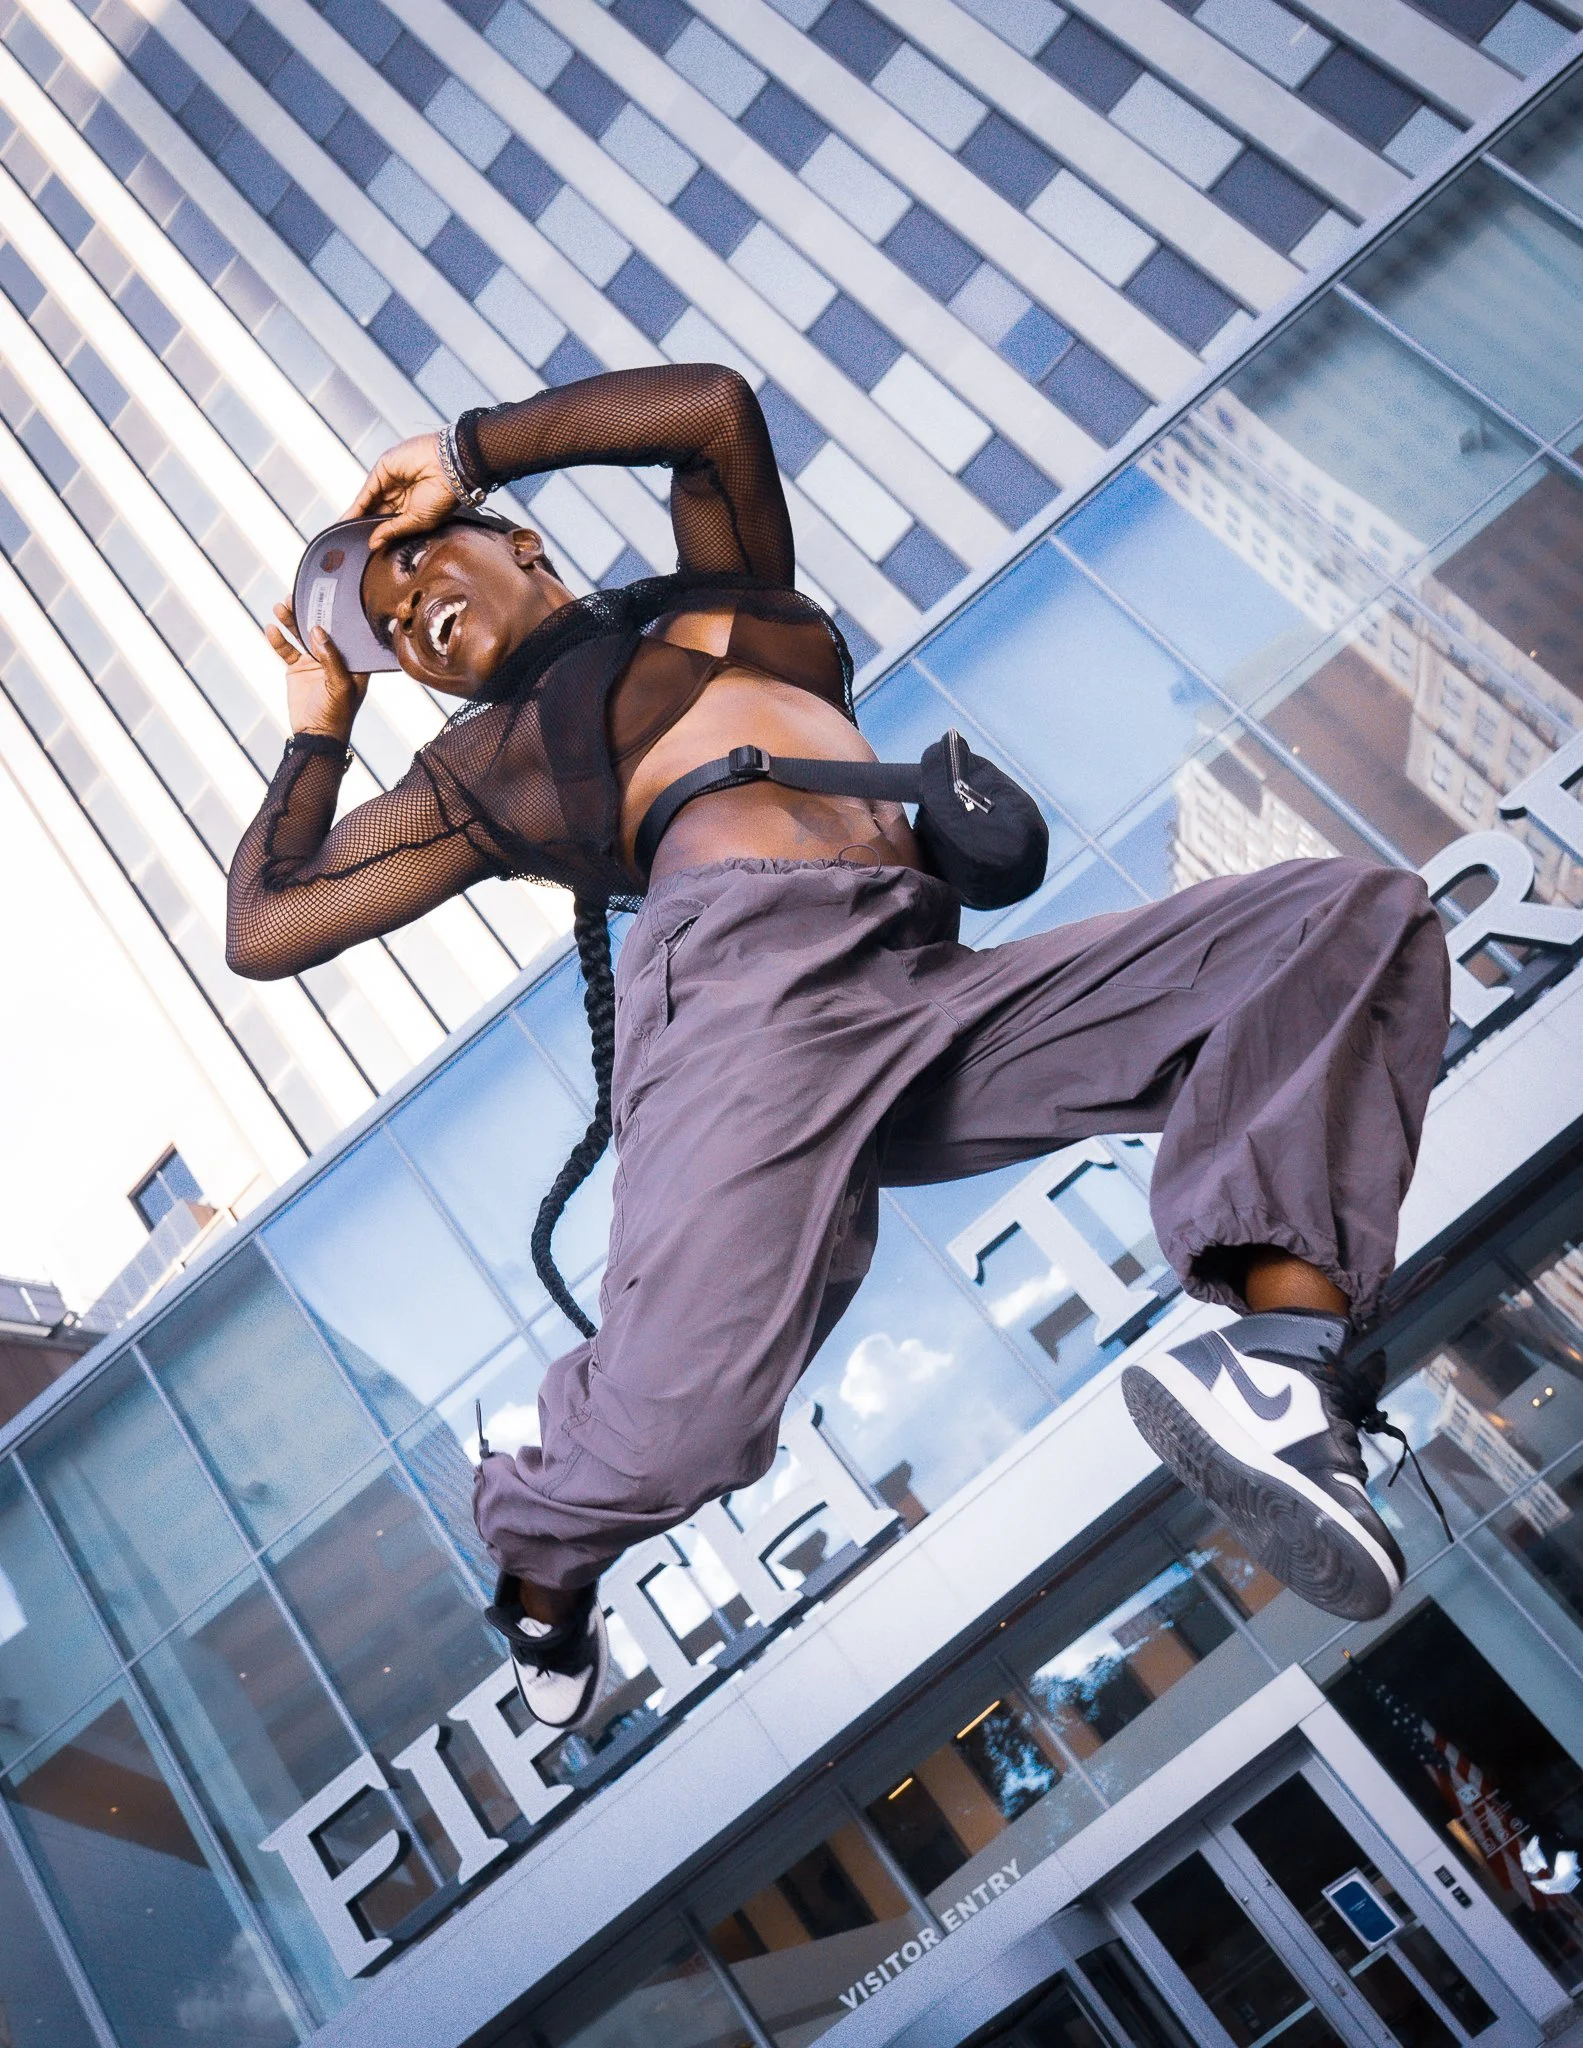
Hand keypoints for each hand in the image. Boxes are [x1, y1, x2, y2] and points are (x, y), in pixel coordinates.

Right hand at [268, 602, 368, 744]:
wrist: (315, 736)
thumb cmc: (337, 714)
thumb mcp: (340, 686)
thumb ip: (331, 657)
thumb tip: (318, 630)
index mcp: (354, 661)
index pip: (348, 632)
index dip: (339, 614)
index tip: (329, 595)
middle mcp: (336, 657)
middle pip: (322, 628)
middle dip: (311, 610)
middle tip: (299, 594)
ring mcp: (315, 662)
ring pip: (302, 635)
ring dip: (292, 620)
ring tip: (282, 605)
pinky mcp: (298, 669)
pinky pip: (286, 650)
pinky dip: (278, 640)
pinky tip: (271, 629)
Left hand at [343, 432, 458, 551]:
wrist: (451, 469)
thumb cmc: (444, 495)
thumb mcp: (417, 521)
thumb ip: (393, 530)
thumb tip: (374, 543)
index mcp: (412, 508)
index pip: (389, 523)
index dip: (378, 535)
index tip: (367, 549)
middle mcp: (400, 495)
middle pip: (376, 513)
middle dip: (365, 527)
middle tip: (352, 544)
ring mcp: (390, 482)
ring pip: (369, 503)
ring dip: (356, 518)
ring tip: (345, 535)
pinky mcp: (382, 470)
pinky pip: (366, 492)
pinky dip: (356, 506)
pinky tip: (348, 520)